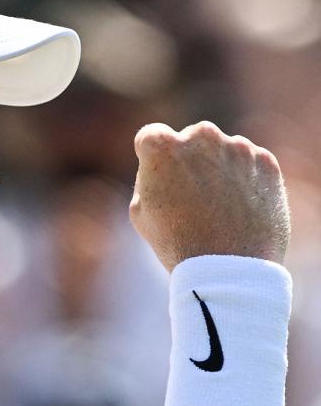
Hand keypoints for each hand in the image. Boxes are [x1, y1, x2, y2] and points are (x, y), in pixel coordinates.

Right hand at [129, 121, 289, 271]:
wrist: (228, 269)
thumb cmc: (176, 241)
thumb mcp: (140, 210)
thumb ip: (148, 177)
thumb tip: (163, 167)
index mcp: (162, 145)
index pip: (151, 136)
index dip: (152, 160)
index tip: (160, 181)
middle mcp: (200, 135)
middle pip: (190, 139)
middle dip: (189, 160)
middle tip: (190, 196)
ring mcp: (236, 146)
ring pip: (222, 151)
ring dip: (218, 169)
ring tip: (218, 208)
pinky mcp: (266, 162)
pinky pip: (250, 164)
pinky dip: (244, 180)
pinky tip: (238, 209)